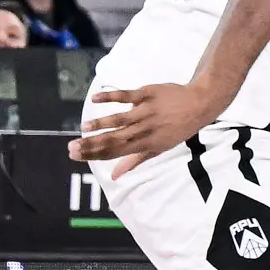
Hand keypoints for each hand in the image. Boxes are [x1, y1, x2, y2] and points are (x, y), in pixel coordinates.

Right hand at [69, 83, 221, 172]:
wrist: (198, 104)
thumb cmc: (177, 129)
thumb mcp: (159, 148)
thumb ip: (135, 160)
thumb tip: (114, 175)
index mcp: (145, 145)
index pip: (115, 152)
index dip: (94, 154)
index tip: (75, 155)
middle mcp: (144, 130)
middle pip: (114, 138)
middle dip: (91, 144)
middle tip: (71, 147)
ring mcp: (145, 111)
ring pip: (119, 119)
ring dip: (100, 124)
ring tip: (83, 128)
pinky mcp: (147, 94)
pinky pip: (127, 95)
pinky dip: (110, 97)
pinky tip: (95, 99)